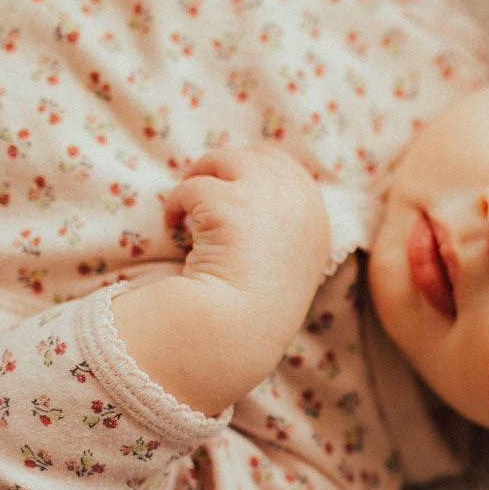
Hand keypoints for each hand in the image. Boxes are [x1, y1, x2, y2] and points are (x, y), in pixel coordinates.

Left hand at [162, 143, 334, 352]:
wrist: (239, 333)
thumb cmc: (257, 310)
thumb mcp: (287, 265)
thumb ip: (282, 229)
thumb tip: (249, 198)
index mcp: (316, 219)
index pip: (287, 167)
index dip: (253, 171)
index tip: (229, 189)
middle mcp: (299, 201)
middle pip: (257, 156)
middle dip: (226, 168)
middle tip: (201, 194)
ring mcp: (266, 199)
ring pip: (224, 159)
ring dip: (200, 178)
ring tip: (185, 209)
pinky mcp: (229, 204)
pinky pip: (192, 187)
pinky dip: (177, 204)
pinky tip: (172, 226)